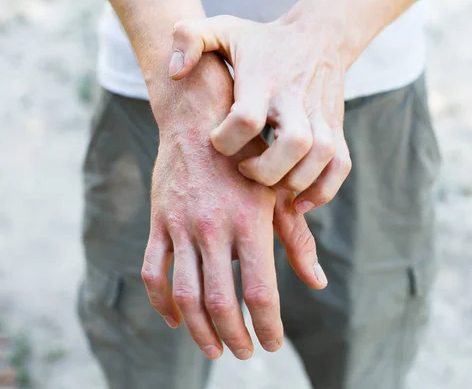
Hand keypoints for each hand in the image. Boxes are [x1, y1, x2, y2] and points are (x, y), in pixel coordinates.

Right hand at [142, 58, 326, 359]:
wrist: (199, 118)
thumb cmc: (249, 157)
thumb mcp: (278, 192)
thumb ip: (297, 239)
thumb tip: (317, 281)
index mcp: (250, 221)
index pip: (259, 292)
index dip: (267, 326)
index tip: (272, 343)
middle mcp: (214, 227)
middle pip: (221, 303)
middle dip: (236, 337)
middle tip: (246, 352)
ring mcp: (181, 225)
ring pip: (186, 295)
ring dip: (201, 331)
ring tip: (215, 349)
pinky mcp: (159, 221)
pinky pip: (154, 273)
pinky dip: (163, 303)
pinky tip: (177, 320)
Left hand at [167, 14, 352, 213]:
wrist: (318, 35)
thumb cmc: (260, 40)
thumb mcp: (222, 28)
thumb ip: (188, 38)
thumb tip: (175, 73)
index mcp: (263, 79)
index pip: (248, 117)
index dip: (228, 138)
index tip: (218, 140)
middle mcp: (296, 98)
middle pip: (294, 144)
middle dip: (265, 170)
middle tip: (244, 169)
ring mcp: (321, 114)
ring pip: (321, 157)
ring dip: (294, 182)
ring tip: (270, 185)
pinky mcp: (336, 127)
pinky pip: (340, 166)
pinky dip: (324, 190)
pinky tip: (300, 202)